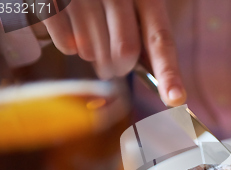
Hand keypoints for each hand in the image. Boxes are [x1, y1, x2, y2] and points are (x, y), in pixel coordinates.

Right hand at [42, 0, 185, 105]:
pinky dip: (70, 47)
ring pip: (93, 52)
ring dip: (95, 57)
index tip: (176, 98)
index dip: (169, 72)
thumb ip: (146, 37)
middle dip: (120, 67)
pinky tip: (73, 32)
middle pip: (126, 52)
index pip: (161, 40)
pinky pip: (66, 45)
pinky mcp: (54, 2)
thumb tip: (161, 83)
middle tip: (113, 65)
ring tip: (91, 39)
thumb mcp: (133, 7)